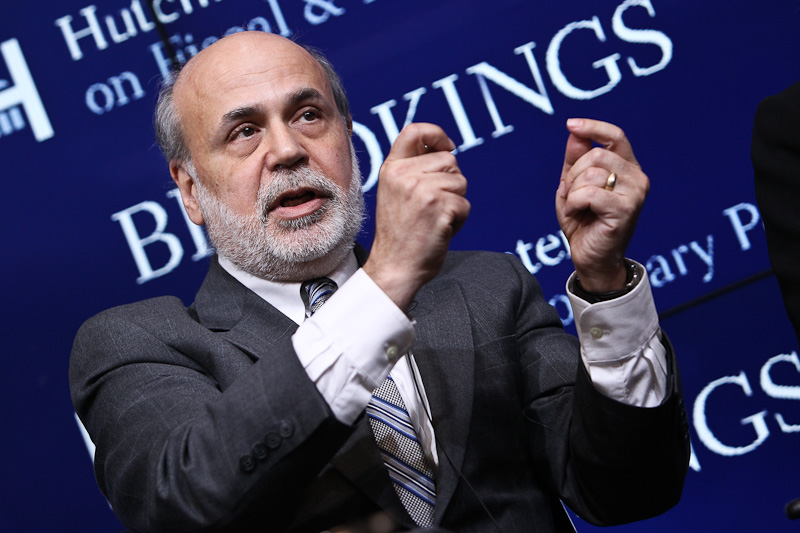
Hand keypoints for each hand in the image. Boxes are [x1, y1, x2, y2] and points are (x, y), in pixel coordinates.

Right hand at [363, 123, 469, 309]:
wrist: (395, 267)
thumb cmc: (399, 233)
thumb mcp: (394, 192)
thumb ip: (412, 169)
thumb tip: (445, 149)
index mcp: (392, 169)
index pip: (414, 131)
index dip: (436, 134)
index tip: (447, 147)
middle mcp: (404, 175)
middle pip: (449, 160)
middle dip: (451, 182)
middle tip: (432, 207)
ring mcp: (422, 190)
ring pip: (460, 182)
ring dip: (456, 202)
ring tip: (435, 219)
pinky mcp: (439, 207)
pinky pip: (465, 204)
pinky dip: (459, 220)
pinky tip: (441, 230)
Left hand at [556, 119, 648, 291]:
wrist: (591, 258)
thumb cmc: (584, 223)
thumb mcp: (573, 186)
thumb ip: (575, 159)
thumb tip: (575, 131)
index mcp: (627, 168)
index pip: (615, 136)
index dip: (593, 127)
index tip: (571, 124)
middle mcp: (637, 178)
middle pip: (596, 155)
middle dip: (573, 174)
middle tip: (571, 195)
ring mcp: (635, 193)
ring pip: (591, 173)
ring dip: (572, 191)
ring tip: (575, 208)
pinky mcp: (626, 209)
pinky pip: (589, 193)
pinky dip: (573, 203)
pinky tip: (576, 214)